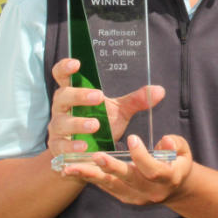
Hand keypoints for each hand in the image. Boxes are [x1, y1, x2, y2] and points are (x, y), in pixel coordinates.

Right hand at [46, 58, 164, 157]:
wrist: (87, 154)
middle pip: (63, 96)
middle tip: (98, 97)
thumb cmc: (100, 125)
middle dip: (79, 96)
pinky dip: (72, 147)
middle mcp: (62, 108)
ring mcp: (57, 128)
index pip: (61, 75)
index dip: (65, 67)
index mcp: (73, 93)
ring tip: (95, 125)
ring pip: (61, 122)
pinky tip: (85, 147)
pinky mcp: (58, 148)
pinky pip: (61, 146)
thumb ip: (136, 101)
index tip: (76, 63)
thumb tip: (160, 90)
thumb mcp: (119, 112)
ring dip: (78, 123)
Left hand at [62, 134, 193, 205]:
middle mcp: (152, 192)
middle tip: (97, 156)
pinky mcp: (126, 198)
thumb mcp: (183, 150)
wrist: (176, 188)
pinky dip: (90, 178)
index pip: (154, 169)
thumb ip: (174, 144)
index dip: (142, 156)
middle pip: (130, 180)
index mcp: (169, 178)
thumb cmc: (178, 162)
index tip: (131, 138)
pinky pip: (107, 187)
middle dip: (113, 168)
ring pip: (113, 186)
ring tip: (71, 168)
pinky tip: (73, 170)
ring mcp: (137, 197)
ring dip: (92, 176)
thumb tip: (164, 140)